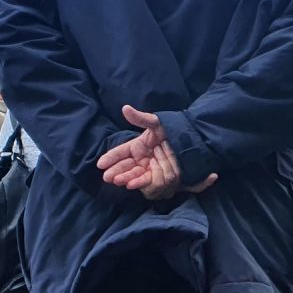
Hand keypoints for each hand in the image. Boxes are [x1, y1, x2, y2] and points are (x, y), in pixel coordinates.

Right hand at [96, 105, 217, 201]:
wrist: (192, 141)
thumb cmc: (171, 130)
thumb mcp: (156, 123)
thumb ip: (141, 118)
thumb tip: (125, 108)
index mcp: (136, 148)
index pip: (119, 154)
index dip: (110, 159)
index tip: (100, 165)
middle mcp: (141, 161)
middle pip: (126, 169)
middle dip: (118, 173)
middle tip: (110, 177)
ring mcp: (151, 171)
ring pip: (138, 177)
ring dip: (131, 178)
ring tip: (123, 181)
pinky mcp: (162, 179)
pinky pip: (154, 183)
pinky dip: (146, 184)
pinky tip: (134, 185)